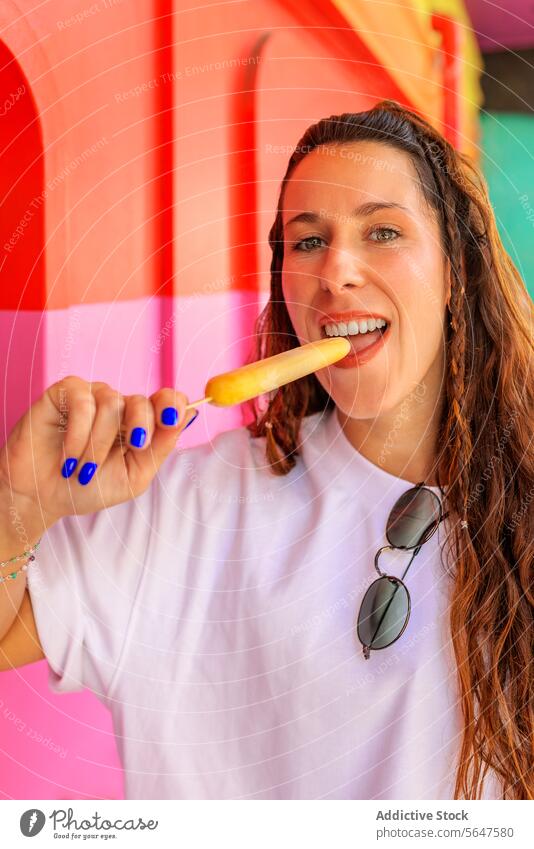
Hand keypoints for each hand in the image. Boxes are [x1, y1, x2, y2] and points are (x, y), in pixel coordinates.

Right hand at [0, 376, 197, 527]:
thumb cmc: (87, 489)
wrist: (42, 498)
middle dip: (141, 425)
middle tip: (133, 447)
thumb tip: (189, 415)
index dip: (172, 405)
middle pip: (143, 399)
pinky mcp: (64, 393)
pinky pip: (83, 402)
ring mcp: (91, 397)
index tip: (172, 422)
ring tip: (83, 469)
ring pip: (112, 403)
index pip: (166, 400)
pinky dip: (79, 434)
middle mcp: (118, 406)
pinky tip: (68, 457)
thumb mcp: (133, 476)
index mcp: (139, 424)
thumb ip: (160, 447)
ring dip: (99, 443)